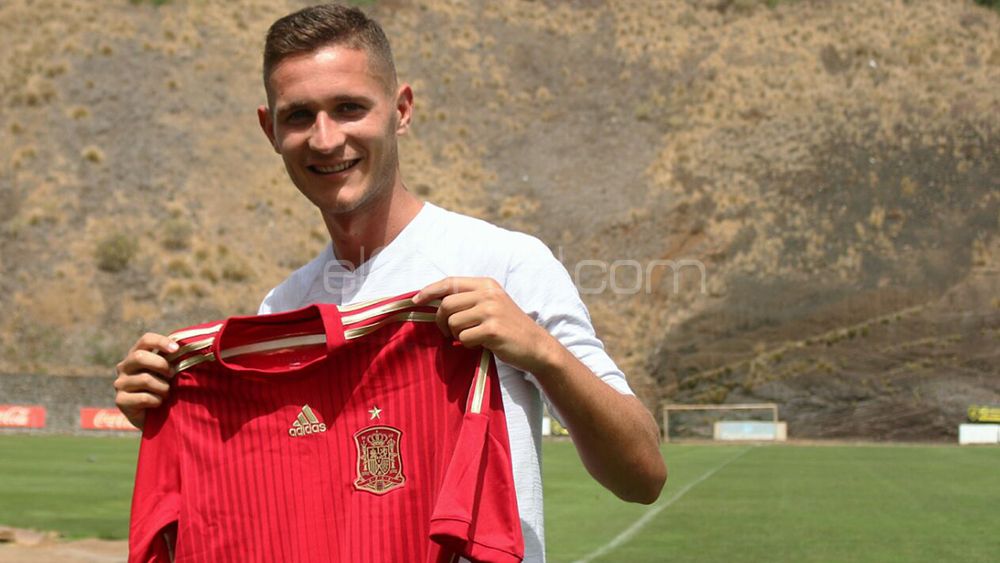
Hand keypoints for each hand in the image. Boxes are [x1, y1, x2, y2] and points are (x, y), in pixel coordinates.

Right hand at [113, 333, 177, 429]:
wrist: (156, 419)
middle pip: (139, 357)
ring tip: (166, 394)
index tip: (177, 349)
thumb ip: (173, 360)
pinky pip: (144, 397)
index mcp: (136, 355)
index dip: (160, 341)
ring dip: (163, 388)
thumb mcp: (169, 373)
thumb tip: (191, 345)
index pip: (145, 340)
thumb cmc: (166, 390)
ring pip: (145, 379)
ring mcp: (120, 384)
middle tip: (172, 375)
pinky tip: (158, 403)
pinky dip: (157, 401)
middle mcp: (124, 367)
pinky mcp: (120, 401)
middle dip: (161, 365)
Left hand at [413, 277, 557, 373]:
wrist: (536, 345)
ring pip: (453, 323)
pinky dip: (468, 345)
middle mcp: (489, 293)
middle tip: (449, 333)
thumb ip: (468, 299)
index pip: (450, 282)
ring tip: (472, 337)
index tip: (416, 300)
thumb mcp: (491, 304)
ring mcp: (491, 310)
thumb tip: (434, 301)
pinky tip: (481, 344)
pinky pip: (464, 338)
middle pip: (446, 305)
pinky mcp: (493, 329)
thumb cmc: (508, 327)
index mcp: (486, 284)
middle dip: (441, 321)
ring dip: (457, 335)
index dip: (430, 290)